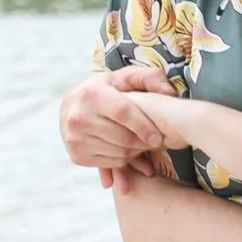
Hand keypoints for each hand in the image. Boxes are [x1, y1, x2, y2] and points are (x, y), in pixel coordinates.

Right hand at [61, 66, 181, 190]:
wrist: (71, 106)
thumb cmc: (105, 90)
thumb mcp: (125, 78)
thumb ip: (150, 78)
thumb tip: (169, 91)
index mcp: (92, 94)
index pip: (123, 113)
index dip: (144, 127)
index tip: (159, 138)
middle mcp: (79, 117)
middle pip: (123, 138)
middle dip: (144, 142)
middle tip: (154, 142)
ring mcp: (75, 139)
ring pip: (118, 153)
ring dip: (136, 152)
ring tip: (141, 143)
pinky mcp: (76, 155)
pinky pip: (110, 163)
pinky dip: (123, 160)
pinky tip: (126, 149)